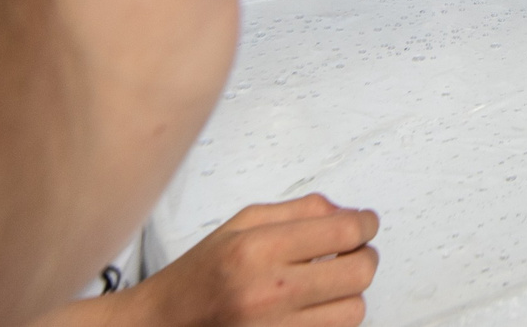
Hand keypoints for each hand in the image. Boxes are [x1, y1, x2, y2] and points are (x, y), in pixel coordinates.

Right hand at [44, 195, 377, 326]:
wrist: (159, 326)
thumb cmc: (197, 277)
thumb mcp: (240, 225)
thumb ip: (298, 211)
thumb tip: (345, 210)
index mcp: (256, 249)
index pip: (344, 231)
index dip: (366, 223)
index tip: (365, 223)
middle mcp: (267, 292)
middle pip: (359, 271)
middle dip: (363, 256)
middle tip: (351, 253)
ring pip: (354, 310)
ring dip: (349, 294)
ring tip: (326, 284)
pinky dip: (331, 319)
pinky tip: (312, 306)